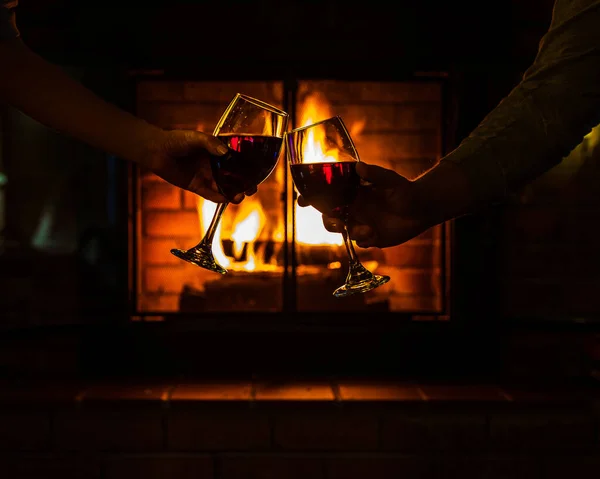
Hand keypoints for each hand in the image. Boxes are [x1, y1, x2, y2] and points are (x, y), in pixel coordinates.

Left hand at [143, 129, 256, 203]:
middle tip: (251, 190)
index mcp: (218, 152)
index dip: (248, 169)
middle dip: (244, 184)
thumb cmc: (177, 140)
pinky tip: (226, 200)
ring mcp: (206, 176)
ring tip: (239, 197)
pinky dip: (219, 198)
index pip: (237, 162)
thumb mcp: (196, 138)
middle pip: (234, 177)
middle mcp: (214, 165)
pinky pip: (210, 194)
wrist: (157, 151)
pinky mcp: (197, 186)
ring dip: (233, 193)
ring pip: (224, 188)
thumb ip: (211, 144)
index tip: (256, 174)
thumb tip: (225, 153)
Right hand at [298, 162, 434, 247]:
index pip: (326, 194)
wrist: (421, 209)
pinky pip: (358, 242)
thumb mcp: (390, 180)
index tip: (302, 200)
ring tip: (369, 231)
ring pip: (343, 231)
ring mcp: (360, 223)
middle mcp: (352, 208)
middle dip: (328, 222)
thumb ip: (374, 174)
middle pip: (328, 217)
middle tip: (338, 223)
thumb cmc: (405, 190)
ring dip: (351, 232)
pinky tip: (375, 235)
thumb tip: (359, 166)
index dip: (310, 198)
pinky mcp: (370, 237)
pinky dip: (363, 240)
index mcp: (351, 192)